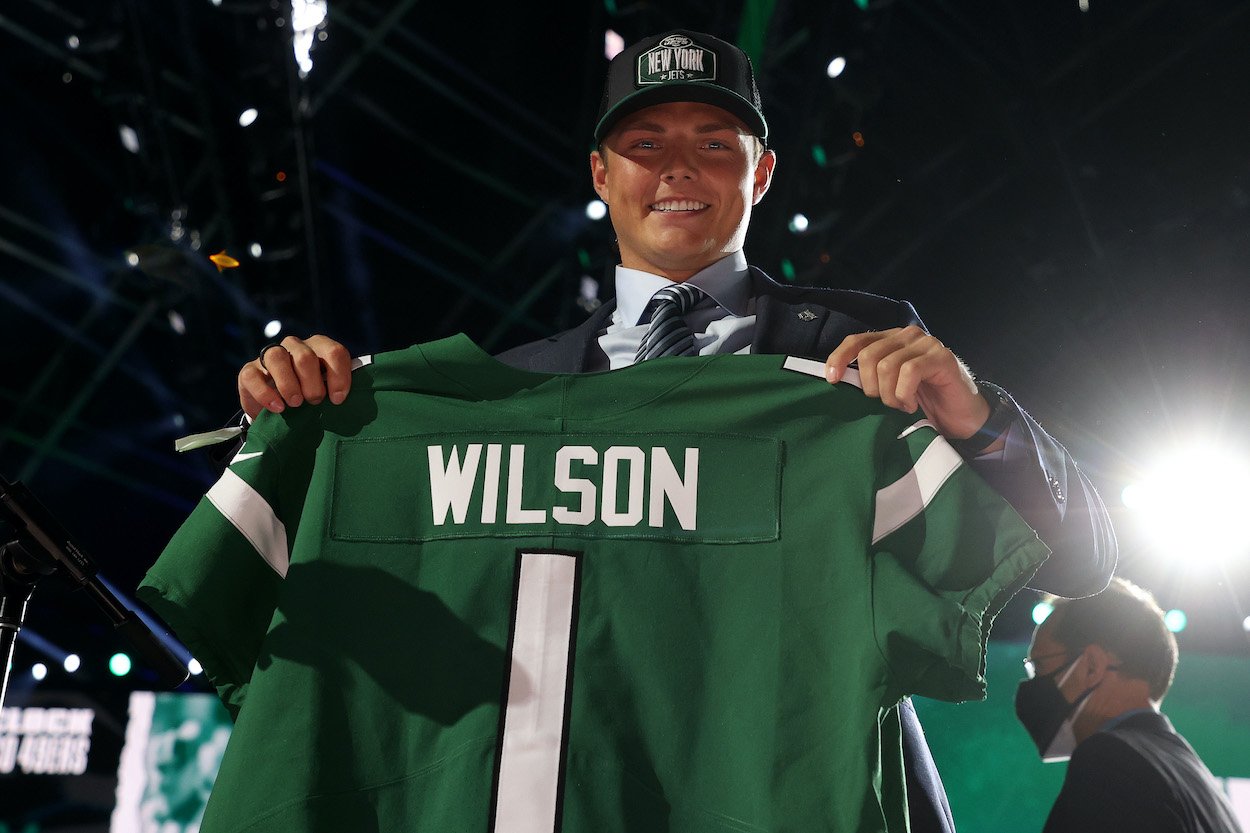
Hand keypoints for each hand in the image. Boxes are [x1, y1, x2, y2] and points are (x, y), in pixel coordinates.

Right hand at [237, 335, 353, 419]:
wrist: (279, 410)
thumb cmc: (311, 399)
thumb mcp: (328, 393)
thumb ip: (338, 391)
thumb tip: (345, 401)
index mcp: (320, 348)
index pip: (334, 352)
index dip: (339, 376)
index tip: (337, 399)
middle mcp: (296, 347)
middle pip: (305, 356)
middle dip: (313, 384)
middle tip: (314, 401)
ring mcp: (271, 356)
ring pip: (277, 357)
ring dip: (289, 384)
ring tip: (296, 404)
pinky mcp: (250, 371)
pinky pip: (253, 375)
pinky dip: (265, 393)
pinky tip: (277, 408)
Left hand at [823, 326, 992, 442]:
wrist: (961, 418)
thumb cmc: (922, 404)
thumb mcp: (888, 389)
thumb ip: (869, 377)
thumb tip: (836, 380)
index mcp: (890, 340)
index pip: (856, 341)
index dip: (839, 358)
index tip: (832, 380)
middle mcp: (907, 336)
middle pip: (868, 355)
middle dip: (870, 386)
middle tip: (885, 404)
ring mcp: (926, 344)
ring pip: (887, 365)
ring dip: (889, 395)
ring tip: (901, 406)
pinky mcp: (941, 357)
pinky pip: (909, 371)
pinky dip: (905, 394)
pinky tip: (912, 405)